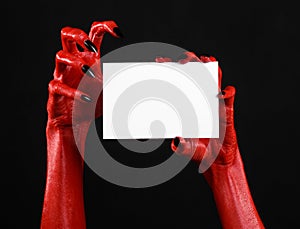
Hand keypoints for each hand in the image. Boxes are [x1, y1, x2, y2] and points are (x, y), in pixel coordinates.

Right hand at [47, 21, 122, 126]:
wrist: (75, 122)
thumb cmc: (94, 103)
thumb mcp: (113, 89)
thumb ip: (124, 79)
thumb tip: (148, 72)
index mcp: (87, 57)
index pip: (92, 33)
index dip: (105, 27)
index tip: (119, 34)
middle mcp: (73, 62)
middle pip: (67, 35)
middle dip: (79, 35)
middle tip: (92, 48)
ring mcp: (62, 74)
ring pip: (60, 55)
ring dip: (77, 62)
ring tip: (92, 74)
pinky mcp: (55, 91)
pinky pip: (59, 85)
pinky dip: (74, 92)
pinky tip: (88, 99)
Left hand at [157, 52, 237, 169]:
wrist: (217, 160)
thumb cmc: (200, 151)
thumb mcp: (187, 149)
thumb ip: (181, 146)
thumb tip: (176, 140)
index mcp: (187, 105)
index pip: (178, 83)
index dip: (170, 70)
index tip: (160, 62)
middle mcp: (200, 101)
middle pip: (195, 75)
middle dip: (189, 63)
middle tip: (182, 61)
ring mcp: (214, 104)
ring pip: (213, 80)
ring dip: (210, 68)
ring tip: (205, 60)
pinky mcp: (227, 111)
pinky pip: (229, 98)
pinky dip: (229, 92)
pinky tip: (224, 92)